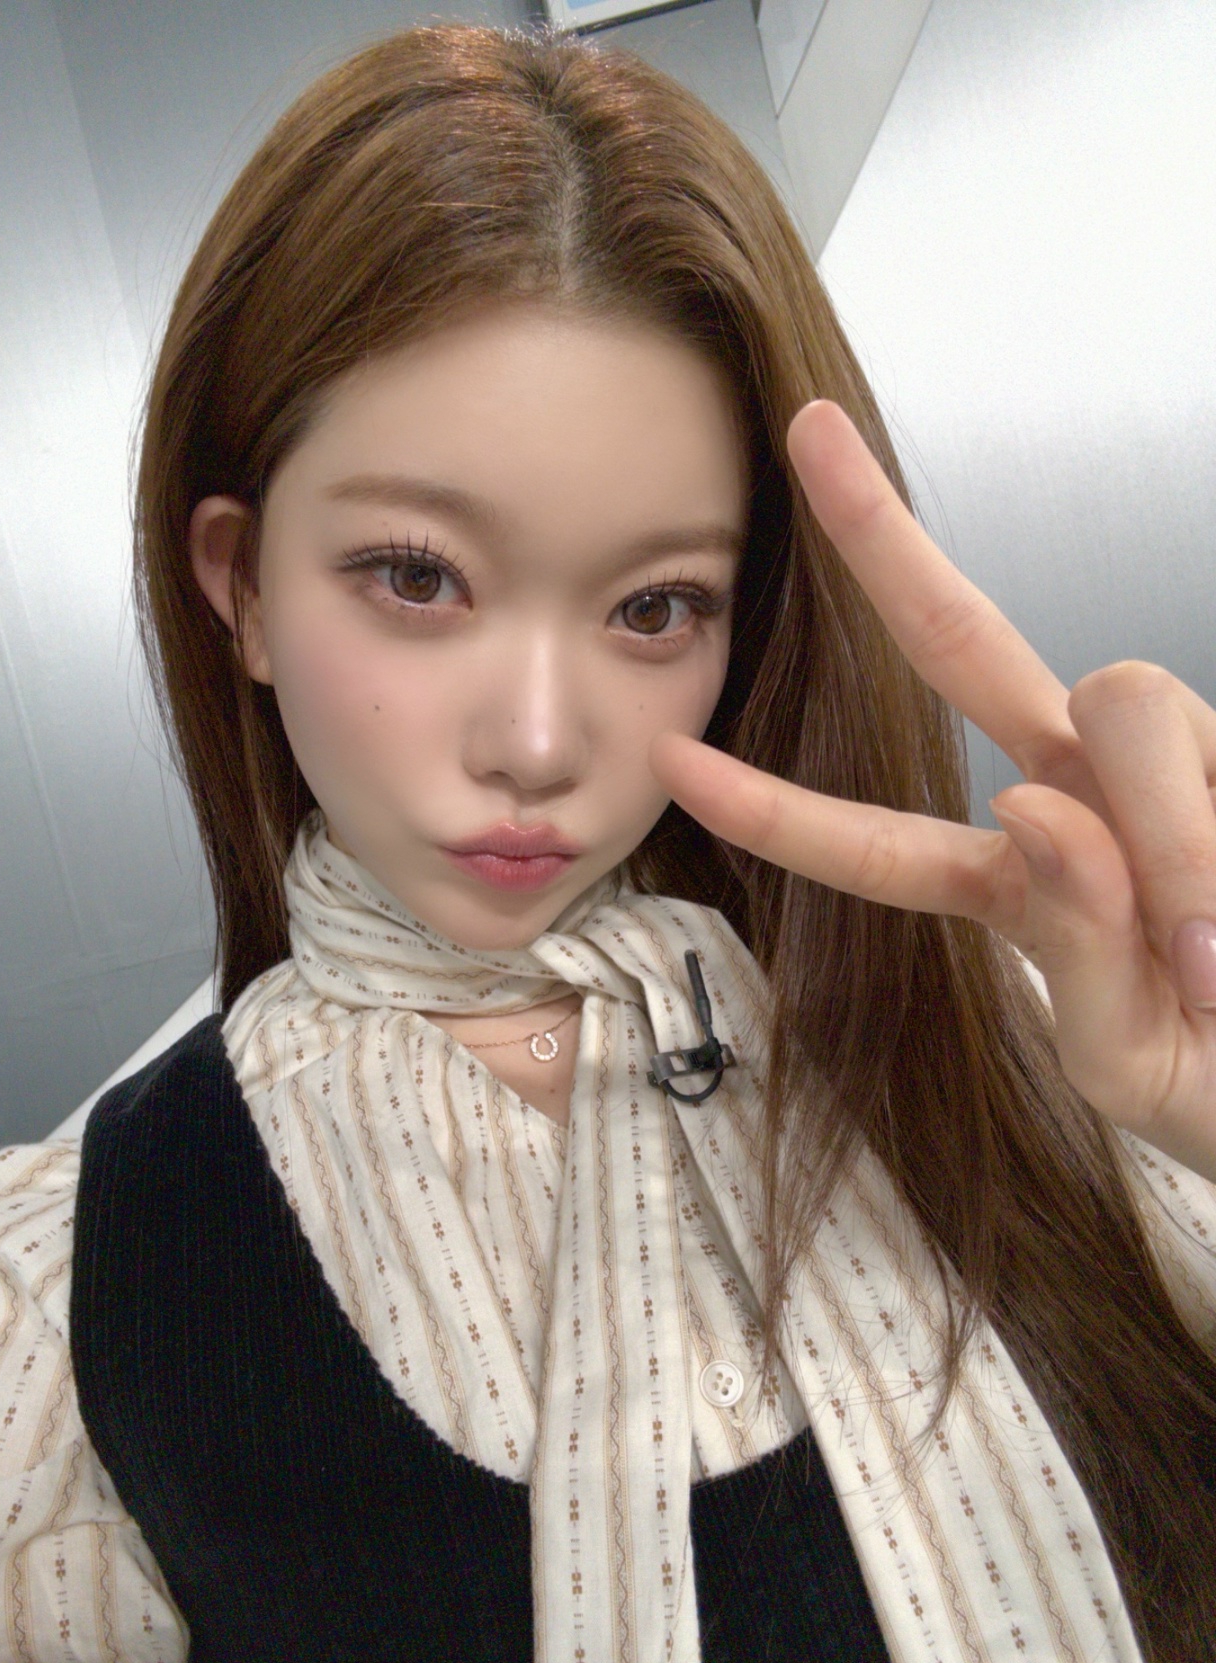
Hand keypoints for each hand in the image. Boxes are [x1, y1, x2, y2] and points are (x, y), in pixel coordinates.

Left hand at [650, 401, 1215, 1181]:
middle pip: (966, 643)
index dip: (778, 808)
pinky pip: (1203, 755)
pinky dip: (1208, 851)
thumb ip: (1074, 950)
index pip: (879, 840)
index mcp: (1017, 886)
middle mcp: (1079, 799)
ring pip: (1125, 698)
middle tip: (809, 435)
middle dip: (881, 545)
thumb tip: (1037, 806)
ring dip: (1173, 834)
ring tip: (1214, 964)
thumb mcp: (1130, 1055)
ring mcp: (1163, 767)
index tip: (673, 758)